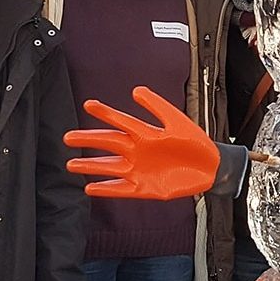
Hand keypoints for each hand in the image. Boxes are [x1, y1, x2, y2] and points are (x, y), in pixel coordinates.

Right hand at [64, 86, 219, 199]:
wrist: (211, 167)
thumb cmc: (195, 143)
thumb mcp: (177, 121)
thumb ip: (157, 107)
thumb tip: (136, 91)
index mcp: (145, 133)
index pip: (120, 121)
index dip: (105, 113)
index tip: (88, 104)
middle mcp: (137, 151)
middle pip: (109, 144)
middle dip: (89, 140)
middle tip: (68, 137)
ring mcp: (139, 170)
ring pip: (110, 168)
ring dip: (92, 166)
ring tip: (72, 164)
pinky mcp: (145, 189)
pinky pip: (122, 190)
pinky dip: (107, 189)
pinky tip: (90, 188)